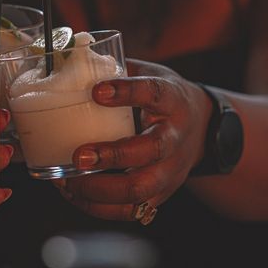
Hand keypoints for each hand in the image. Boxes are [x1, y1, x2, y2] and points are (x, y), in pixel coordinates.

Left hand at [55, 59, 210, 222]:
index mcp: (170, 99)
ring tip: (68, 182)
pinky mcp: (161, 193)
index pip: (153, 93)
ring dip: (101, 190)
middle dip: (113, 156)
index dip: (126, 92)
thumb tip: (66, 58)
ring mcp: (171, 169)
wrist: (201, 129)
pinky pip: (132, 210)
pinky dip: (99, 207)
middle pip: (151, 150)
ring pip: (141, 188)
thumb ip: (114, 68)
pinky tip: (75, 195)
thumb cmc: (161, 97)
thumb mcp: (147, 73)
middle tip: (79, 155)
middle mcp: (175, 136)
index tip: (97, 91)